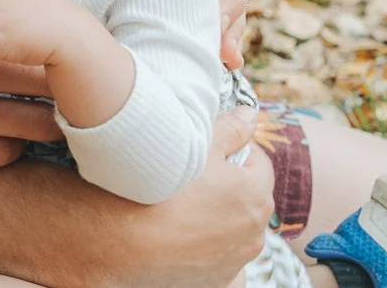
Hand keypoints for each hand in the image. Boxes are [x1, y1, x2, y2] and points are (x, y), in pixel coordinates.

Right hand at [0, 0, 59, 176]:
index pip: (21, 42)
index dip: (44, 49)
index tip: (53, 52)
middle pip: (36, 83)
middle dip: (58, 87)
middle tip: (69, 91)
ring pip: (25, 126)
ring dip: (42, 124)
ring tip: (53, 124)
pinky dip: (10, 150)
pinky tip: (9, 145)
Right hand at [82, 109, 274, 287]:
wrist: (127, 242)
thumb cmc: (164, 188)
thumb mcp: (198, 144)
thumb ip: (230, 128)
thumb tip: (251, 115)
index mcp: (256, 194)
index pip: (259, 163)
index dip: (237, 151)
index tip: (214, 149)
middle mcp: (254, 232)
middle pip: (249, 200)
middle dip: (230, 186)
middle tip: (195, 176)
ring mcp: (237, 261)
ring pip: (236, 232)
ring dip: (221, 220)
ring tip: (185, 208)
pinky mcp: (218, 281)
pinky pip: (223, 263)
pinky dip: (211, 252)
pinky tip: (186, 240)